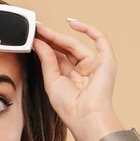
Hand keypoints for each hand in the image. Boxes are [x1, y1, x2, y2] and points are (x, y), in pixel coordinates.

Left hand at [32, 19, 122, 140]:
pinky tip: (71, 23)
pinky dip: (88, 30)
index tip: (33, 36)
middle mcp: (82, 70)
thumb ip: (46, 59)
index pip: (57, 56)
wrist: (85, 116)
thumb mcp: (51, 80)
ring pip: (76, 44)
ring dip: (59, 35)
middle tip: (35, 28)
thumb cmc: (69, 106)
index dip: (45, 45)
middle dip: (50, 38)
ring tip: (43, 29)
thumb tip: (39, 41)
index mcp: (70, 77)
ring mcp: (95, 64)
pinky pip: (100, 40)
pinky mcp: (106, 61)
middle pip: (65, 49)